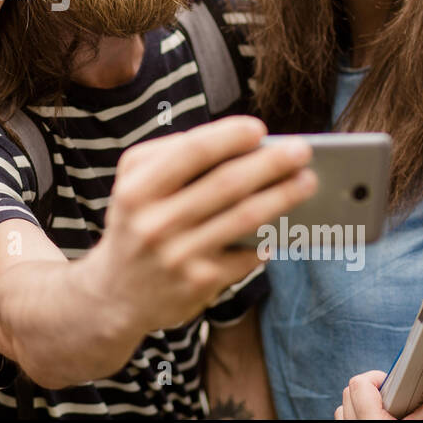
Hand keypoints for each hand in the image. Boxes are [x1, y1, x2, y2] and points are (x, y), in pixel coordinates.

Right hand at [74, 116, 315, 335]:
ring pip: (244, 219)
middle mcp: (155, 223)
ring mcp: (178, 257)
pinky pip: (246, 254)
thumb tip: (235, 142)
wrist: (114, 294)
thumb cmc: (136, 221)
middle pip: (226, 185)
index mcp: (137, 189)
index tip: (259, 129)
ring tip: (307, 182)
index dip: (229, 137)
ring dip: (283, 197)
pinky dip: (269, 237)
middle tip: (303, 151)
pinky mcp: (199, 285)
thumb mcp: (132, 182)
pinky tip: (286, 224)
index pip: (191, 152)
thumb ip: (171, 155)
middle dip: (271, 164)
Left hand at [335, 350, 422, 419]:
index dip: (378, 378)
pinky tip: (385, 422)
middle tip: (397, 398)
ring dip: (363, 406)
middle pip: (349, 394)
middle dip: (372, 391)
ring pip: (344, 411)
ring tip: (391, 412)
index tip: (397, 384)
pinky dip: (361, 419)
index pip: (358, 385)